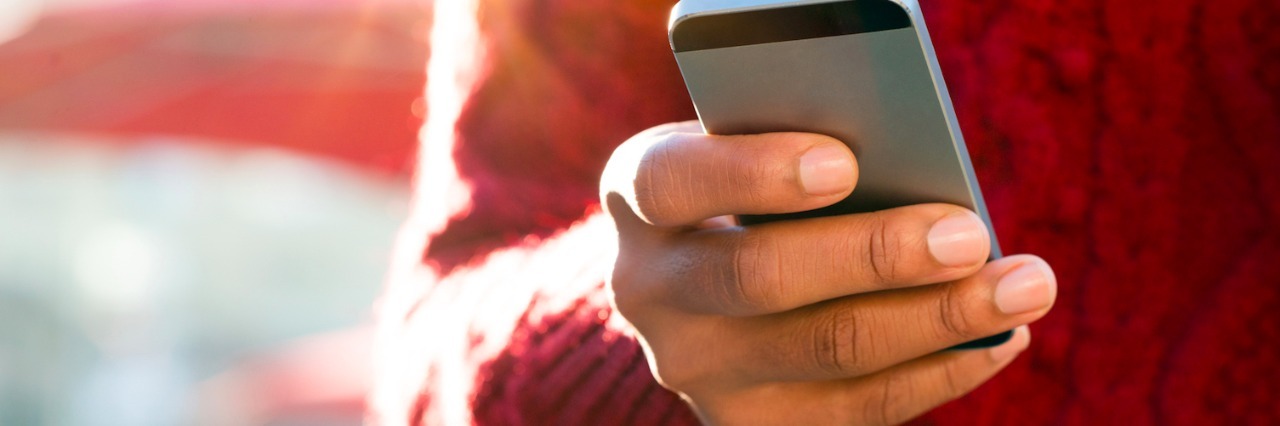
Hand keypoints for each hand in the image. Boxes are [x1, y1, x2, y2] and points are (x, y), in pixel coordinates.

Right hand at [600, 122, 1055, 423]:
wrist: (708, 286)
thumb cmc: (755, 189)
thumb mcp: (753, 148)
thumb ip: (801, 148)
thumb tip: (918, 170)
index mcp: (640, 197)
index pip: (674, 182)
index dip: (753, 174)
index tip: (843, 163)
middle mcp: (649, 291)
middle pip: (760, 277)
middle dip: (876, 256)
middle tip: (969, 234)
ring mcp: (698, 369)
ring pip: (826, 350)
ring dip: (938, 319)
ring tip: (1022, 286)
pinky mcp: (752, 424)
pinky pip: (858, 411)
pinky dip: (940, 372)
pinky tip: (999, 338)